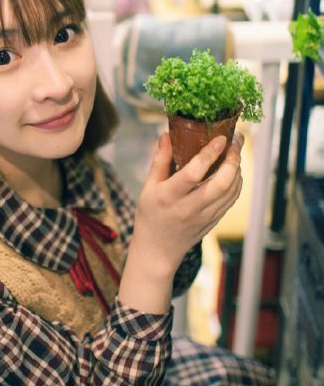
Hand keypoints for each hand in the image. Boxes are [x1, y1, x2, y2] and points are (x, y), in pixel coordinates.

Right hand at [135, 131, 242, 276]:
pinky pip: (231, 200)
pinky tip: (233, 170)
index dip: (209, 154)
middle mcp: (189, 207)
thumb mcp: (148, 187)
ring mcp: (204, 217)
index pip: (193, 173)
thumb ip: (160, 161)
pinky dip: (236, 183)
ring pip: (231, 191)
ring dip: (238, 169)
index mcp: (169, 196)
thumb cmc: (150, 215)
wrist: (158, 250)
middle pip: (221, 183)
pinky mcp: (214, 221)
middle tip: (235, 142)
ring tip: (235, 152)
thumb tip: (167, 135)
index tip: (221, 138)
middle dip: (233, 160)